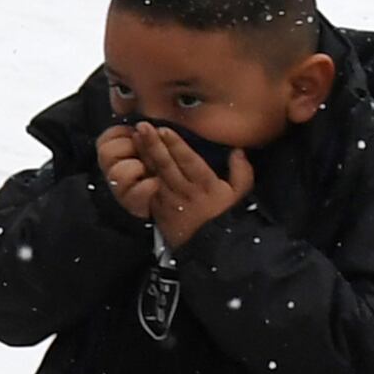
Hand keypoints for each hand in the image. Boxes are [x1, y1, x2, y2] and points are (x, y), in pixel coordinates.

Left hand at [97, 124, 251, 249]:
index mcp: (206, 185)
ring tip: (134, 136)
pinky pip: (146, 187)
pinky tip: (131, 157)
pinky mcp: (157, 208)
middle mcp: (185, 190)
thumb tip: (238, 150)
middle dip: (153, 144)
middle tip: (142, 126)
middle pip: (167, 165)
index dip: (176, 146)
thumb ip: (241, 171)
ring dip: (143, 154)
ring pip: (154, 173)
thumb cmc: (224, 216)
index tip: (164, 130)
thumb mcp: (239, 195)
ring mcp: (169, 199)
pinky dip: (138, 171)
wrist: (208, 246)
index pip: (189, 161)